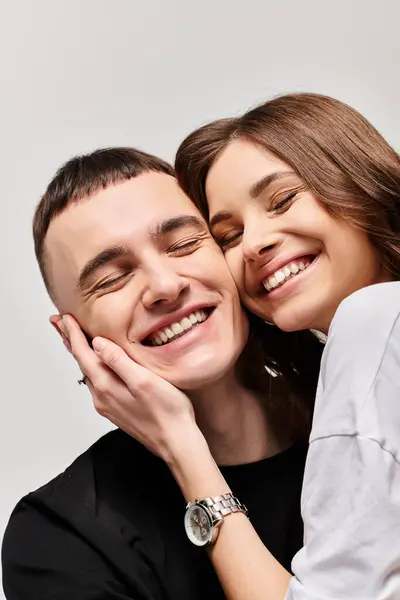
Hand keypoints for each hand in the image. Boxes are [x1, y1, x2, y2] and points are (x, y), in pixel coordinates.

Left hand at [60, 315, 198, 460]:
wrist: (176, 443)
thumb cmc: (167, 412)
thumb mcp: (144, 380)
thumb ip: (119, 361)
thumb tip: (97, 343)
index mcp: (106, 386)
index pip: (83, 353)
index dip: (73, 334)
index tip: (65, 317)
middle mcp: (101, 397)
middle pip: (81, 362)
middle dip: (70, 341)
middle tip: (58, 323)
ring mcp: (108, 405)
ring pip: (88, 373)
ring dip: (80, 353)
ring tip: (72, 338)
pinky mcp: (117, 410)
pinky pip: (97, 383)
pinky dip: (91, 367)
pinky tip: (96, 364)